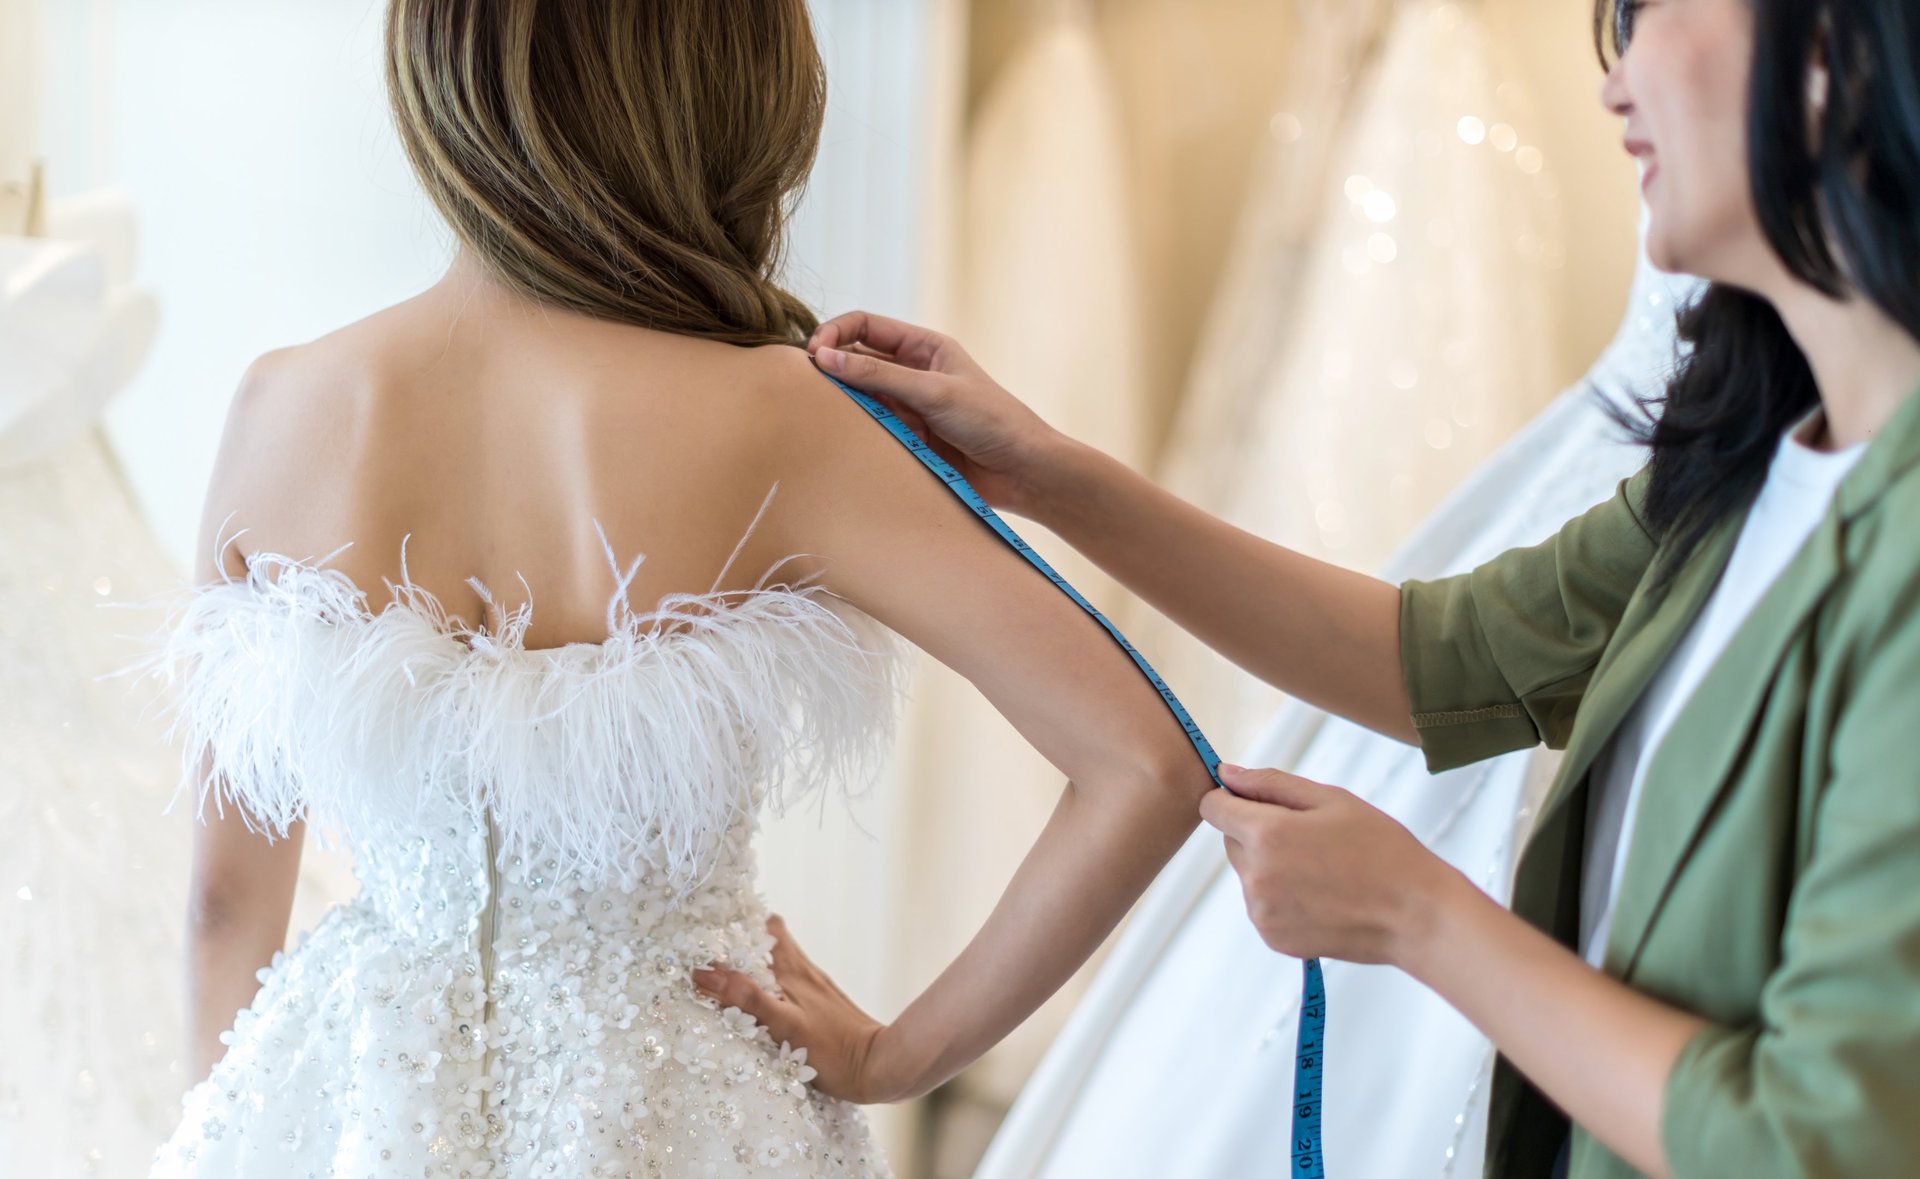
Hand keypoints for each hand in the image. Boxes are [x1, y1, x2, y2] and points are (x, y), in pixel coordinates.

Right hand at [691, 915, 914, 1103]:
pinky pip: (791, 987)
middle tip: (715, 958)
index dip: (743, 923)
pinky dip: (772, 990)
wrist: (879, 1067)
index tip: (712, 931)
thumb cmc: (832, 1049)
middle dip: (745, 944)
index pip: (768, 927)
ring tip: (730, 984)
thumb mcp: (784, 1025)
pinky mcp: (823, 1008)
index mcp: (794, 969)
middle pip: (773, 941)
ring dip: (757, 968)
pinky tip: (763, 1010)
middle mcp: (805, 972)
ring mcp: (816, 989)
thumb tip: (704, 973)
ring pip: (782, 965)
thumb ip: (747, 998)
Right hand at [808, 311, 1064, 516]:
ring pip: (860, 398)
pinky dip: (856, 433)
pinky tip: (846, 441)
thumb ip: (879, 375)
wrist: (1023, 471)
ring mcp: (908, 407)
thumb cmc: (992, 421)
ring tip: (823, 416)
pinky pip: (871, 431)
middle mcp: (912, 373)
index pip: (866, 326)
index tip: (813, 355)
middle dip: (831, 369)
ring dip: (843, 405)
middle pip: (856, 360)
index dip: (835, 334)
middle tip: (806, 388)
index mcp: (924, 347)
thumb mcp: (934, 392)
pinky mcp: (907, 439)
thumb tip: (824, 358)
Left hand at [1199, 763, 1466, 965]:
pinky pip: (1262, 905)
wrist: (1416, 915)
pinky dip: (1282, 897)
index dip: (1233, 799)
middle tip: (1312, 837)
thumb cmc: (1381, 848)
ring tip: (1324, 870)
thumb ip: (1270, 783)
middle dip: (1259, 833)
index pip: (1213, 807)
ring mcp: (1262, 912)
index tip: (1261, 802)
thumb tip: (1225, 773)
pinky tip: (1322, 896)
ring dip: (1270, 866)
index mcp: (1266, 835)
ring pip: (1248, 874)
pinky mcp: (1273, 938)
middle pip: (1231, 841)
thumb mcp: (1331, 800)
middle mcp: (1255, 877)